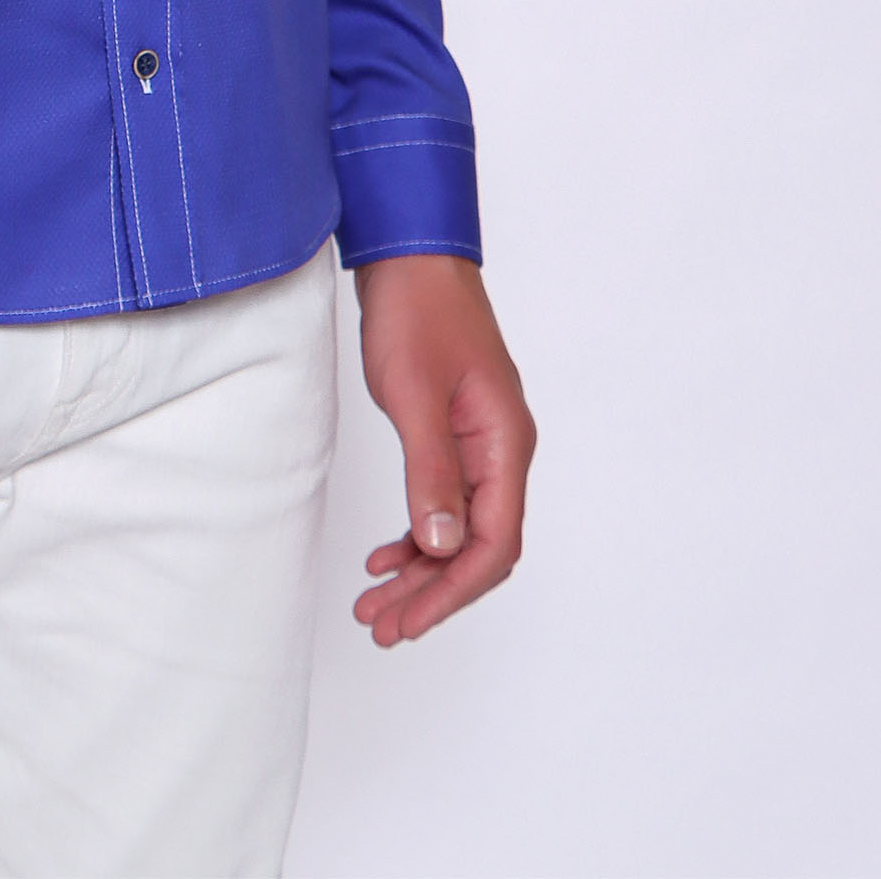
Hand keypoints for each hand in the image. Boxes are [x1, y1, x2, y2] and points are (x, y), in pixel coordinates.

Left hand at [351, 254, 535, 646]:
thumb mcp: (414, 394)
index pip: (494, 543)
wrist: (408, 253)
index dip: (453, 589)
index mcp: (505, 443)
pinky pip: (445, 500)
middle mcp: (502, 449)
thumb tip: (440, 546)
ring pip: (459, 528)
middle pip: (479, 546)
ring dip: (421, 569)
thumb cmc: (416, 311)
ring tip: (376, 603)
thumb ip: (430, 471)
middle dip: (433, 592)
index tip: (409, 620)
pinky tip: (387, 553)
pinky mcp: (454, 431)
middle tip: (382, 626)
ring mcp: (480, 441)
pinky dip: (418, 532)